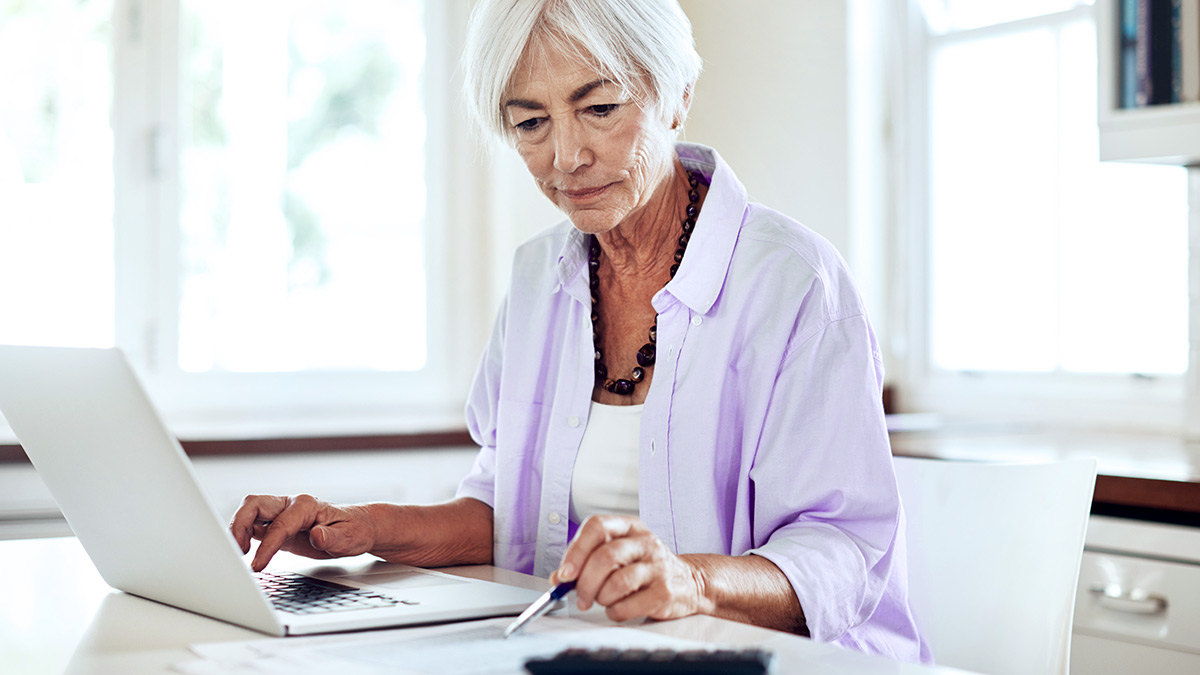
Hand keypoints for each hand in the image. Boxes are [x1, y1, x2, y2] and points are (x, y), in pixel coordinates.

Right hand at [229, 494, 377, 571]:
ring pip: (250, 512)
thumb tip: (317, 535)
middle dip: (239, 525)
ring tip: (236, 553)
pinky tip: (243, 552)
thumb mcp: (350, 538)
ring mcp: (283, 513)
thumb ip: (332, 537)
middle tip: (236, 552)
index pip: (279, 525)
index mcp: (307, 506)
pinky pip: (255, 525)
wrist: (359, 527)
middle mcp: (291, 505)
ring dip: (238, 529)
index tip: (257, 565)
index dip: (266, 546)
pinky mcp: (279, 525)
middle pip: (254, 504)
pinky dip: (244, 536)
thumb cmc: (355, 530)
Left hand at [551, 515, 708, 622]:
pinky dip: (615, 612)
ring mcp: (657, 566)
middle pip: (605, 556)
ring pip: (617, 582)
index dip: (576, 550)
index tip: (565, 574)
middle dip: (585, 582)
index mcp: (629, 527)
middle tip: (581, 598)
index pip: (597, 526)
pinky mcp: (664, 591)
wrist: (689, 582)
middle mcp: (645, 542)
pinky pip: (629, 605)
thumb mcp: (618, 555)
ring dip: (601, 597)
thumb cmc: (646, 568)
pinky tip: (617, 609)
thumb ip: (586, 563)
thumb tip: (558, 579)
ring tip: (603, 601)